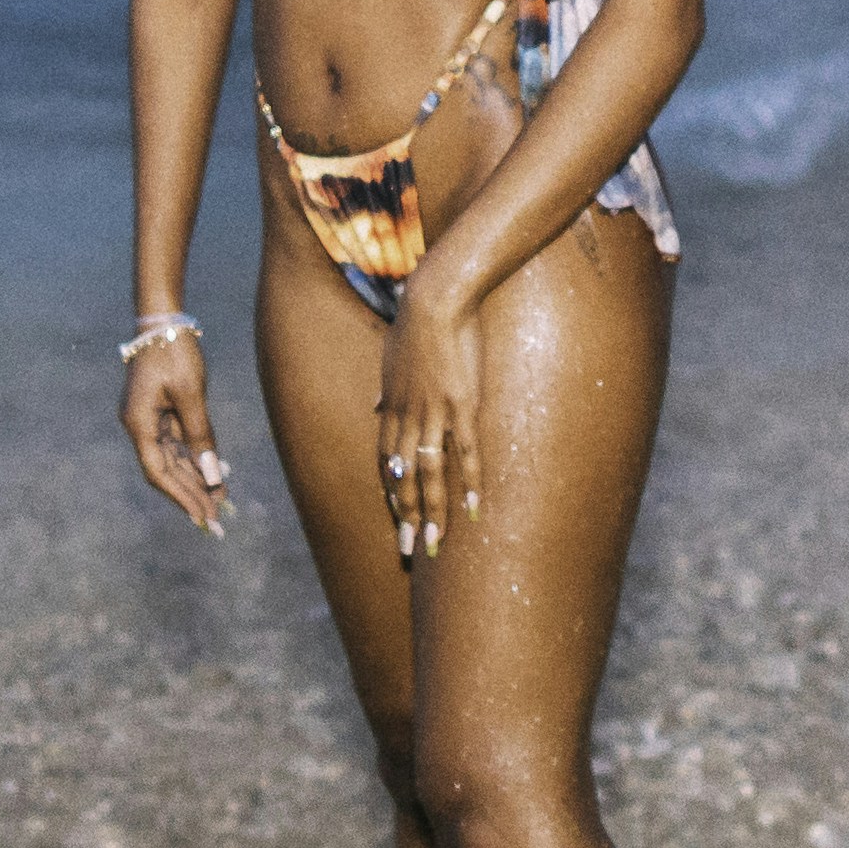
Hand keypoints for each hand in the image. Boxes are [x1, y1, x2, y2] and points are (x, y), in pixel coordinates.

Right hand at [122, 320, 231, 534]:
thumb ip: (200, 435)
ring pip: (173, 459)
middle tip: (216, 521)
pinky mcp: (160, 412)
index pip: (158, 472)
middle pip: (165, 470)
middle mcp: (139, 425)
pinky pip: (178, 443)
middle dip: (191, 495)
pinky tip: (215, 472)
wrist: (163, 320)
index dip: (180, 497)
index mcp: (138, 423)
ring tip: (220, 500)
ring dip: (195, 479)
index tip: (202, 517)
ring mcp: (149, 419)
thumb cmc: (174, 351)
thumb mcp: (190, 393)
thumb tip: (211, 473)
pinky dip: (196, 458)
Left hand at [381, 286, 483, 563]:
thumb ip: (386, 391)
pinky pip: (465, 452)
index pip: (386, 462)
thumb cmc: (415, 324)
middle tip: (408, 550)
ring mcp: (434, 413)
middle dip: (405, 516)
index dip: (391, 492)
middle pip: (403, 477)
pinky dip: (468, 483)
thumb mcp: (390, 360)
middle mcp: (407, 417)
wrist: (435, 298)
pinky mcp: (462, 405)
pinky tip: (472, 508)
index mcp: (390, 407)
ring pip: (430, 473)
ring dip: (432, 512)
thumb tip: (376, 408)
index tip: (395, 519)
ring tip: (434, 544)